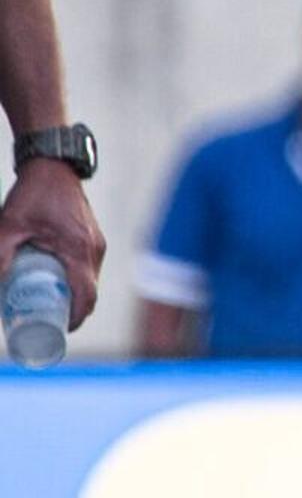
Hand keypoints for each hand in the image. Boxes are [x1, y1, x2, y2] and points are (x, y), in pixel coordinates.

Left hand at [0, 155, 102, 328]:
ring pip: (91, 280)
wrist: (53, 165)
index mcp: (79, 251)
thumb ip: (0, 255)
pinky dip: (78, 279)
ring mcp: (97, 243)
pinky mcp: (93, 237)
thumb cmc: (33, 194)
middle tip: (48, 321)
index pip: (85, 297)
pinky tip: (58, 280)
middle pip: (90, 292)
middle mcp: (94, 250)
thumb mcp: (9, 226)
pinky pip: (89, 267)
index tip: (59, 331)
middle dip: (72, 311)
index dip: (74, 319)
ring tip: (51, 303)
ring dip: (76, 295)